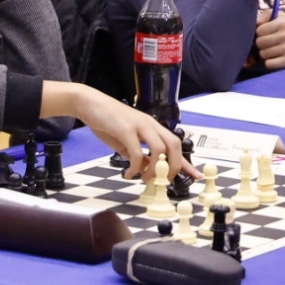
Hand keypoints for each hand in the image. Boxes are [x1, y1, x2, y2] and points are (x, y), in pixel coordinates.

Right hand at [64, 86, 189, 182]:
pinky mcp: (126, 129)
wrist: (89, 104)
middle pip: (174, 145)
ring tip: (144, 178)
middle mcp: (150, 125)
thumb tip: (145, 171)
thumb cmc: (107, 122)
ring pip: (159, 149)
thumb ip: (137, 155)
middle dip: (173, 166)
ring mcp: (139, 125)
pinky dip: (134, 167)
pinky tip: (128, 173)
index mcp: (152, 127)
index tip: (195, 175)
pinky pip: (136, 152)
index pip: (174, 145)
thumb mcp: (125, 143)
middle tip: (163, 180)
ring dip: (154, 169)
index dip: (186, 162)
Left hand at [255, 18, 284, 69]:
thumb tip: (256, 22)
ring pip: (263, 54)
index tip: (266, 34)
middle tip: (268, 43)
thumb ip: (267, 14)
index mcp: (283, 23)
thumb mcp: (282, 17)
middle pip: (259, 43)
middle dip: (261, 44)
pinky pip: (269, 64)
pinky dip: (269, 62)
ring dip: (265, 53)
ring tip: (272, 50)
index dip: (260, 33)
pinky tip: (274, 58)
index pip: (259, 30)